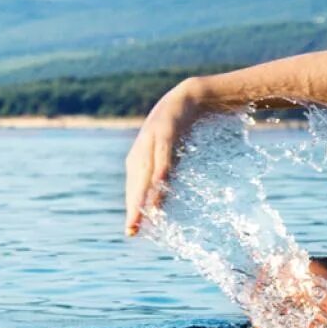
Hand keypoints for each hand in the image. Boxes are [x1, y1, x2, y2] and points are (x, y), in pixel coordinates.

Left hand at [124, 79, 205, 235]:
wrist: (195, 95)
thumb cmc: (186, 127)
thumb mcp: (176, 154)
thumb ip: (169, 174)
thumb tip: (166, 198)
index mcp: (141, 157)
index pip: (134, 188)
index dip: (133, 209)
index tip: (132, 232)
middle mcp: (142, 148)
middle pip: (136, 182)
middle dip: (133, 207)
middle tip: (131, 230)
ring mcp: (153, 137)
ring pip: (146, 169)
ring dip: (143, 192)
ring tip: (141, 213)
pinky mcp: (167, 127)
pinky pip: (164, 150)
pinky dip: (161, 166)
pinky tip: (159, 181)